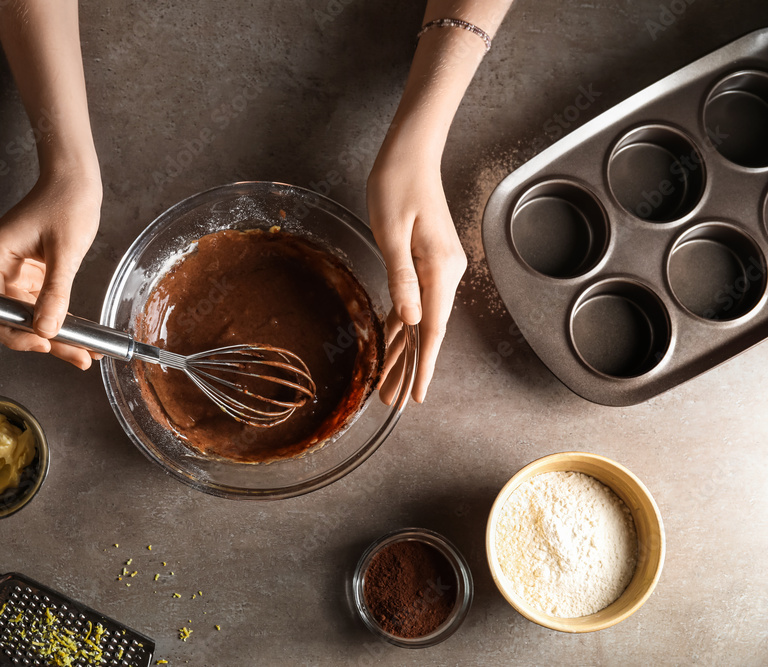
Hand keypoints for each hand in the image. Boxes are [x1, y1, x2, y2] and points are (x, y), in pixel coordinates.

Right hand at [0, 170, 102, 368]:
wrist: (73, 180)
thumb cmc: (67, 202)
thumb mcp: (65, 251)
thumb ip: (56, 292)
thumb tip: (47, 330)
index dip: (13, 332)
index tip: (42, 343)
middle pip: (7, 318)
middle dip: (40, 340)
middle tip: (75, 357)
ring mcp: (9, 273)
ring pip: (24, 318)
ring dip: (54, 337)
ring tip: (84, 354)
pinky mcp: (26, 277)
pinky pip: (37, 307)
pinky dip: (57, 322)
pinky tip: (80, 338)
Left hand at [368, 135, 466, 403]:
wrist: (411, 153)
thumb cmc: (397, 185)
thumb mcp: (392, 232)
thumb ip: (401, 278)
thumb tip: (409, 320)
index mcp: (439, 269)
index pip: (431, 329)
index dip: (423, 366)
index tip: (416, 396)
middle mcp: (445, 273)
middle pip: (427, 332)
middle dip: (410, 368)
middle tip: (392, 401)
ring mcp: (438, 268)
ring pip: (420, 321)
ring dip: (405, 351)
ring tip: (389, 384)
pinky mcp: (427, 261)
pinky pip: (415, 302)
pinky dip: (403, 326)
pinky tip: (393, 345)